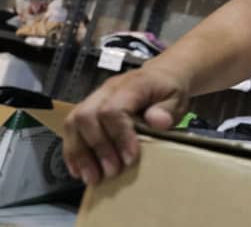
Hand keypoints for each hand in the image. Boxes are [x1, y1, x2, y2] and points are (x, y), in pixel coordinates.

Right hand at [62, 65, 188, 185]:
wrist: (162, 75)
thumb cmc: (169, 89)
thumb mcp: (178, 97)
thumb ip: (168, 110)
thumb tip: (157, 122)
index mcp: (132, 84)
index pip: (113, 109)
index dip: (119, 136)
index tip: (130, 158)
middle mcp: (108, 89)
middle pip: (86, 116)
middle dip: (97, 148)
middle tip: (112, 172)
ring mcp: (95, 98)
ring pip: (74, 123)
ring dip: (80, 154)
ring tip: (93, 178)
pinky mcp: (88, 109)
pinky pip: (71, 128)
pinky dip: (73, 152)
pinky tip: (80, 170)